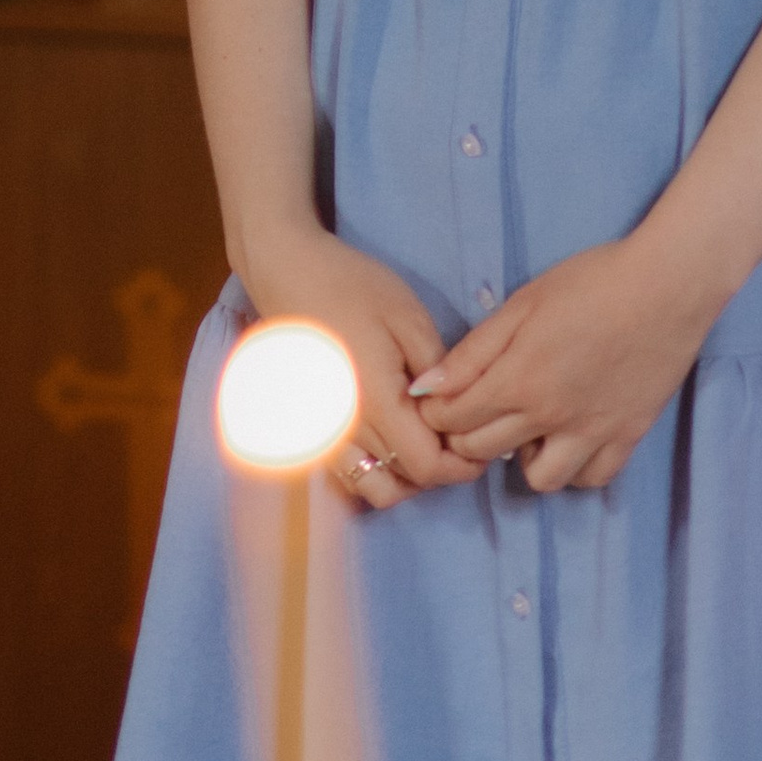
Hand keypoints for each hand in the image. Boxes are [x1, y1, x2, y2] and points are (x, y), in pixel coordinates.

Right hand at [240, 226, 483, 512]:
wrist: (286, 271)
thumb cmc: (350, 287)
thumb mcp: (408, 316)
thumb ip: (438, 371)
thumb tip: (455, 411)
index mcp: (377, 405)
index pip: (426, 467)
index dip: (459, 466)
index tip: (476, 444)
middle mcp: (347, 432)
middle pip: (403, 482)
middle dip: (437, 469)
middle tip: (452, 436)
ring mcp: (323, 436)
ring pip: (371, 489)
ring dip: (402, 478)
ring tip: (417, 440)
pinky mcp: (310, 429)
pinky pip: (345, 474)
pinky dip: (371, 471)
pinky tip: (383, 439)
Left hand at [411, 232, 716, 492]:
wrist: (665, 288)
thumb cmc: (589, 283)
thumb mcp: (521, 305)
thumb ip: (473, 352)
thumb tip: (425, 388)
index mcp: (519, 382)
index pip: (455, 420)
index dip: (437, 412)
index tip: (438, 399)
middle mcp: (552, 419)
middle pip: (485, 452)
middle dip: (465, 435)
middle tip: (473, 409)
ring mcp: (592, 435)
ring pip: (541, 480)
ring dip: (522, 458)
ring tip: (526, 426)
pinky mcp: (627, 439)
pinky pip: (591, 479)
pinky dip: (574, 467)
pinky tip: (568, 436)